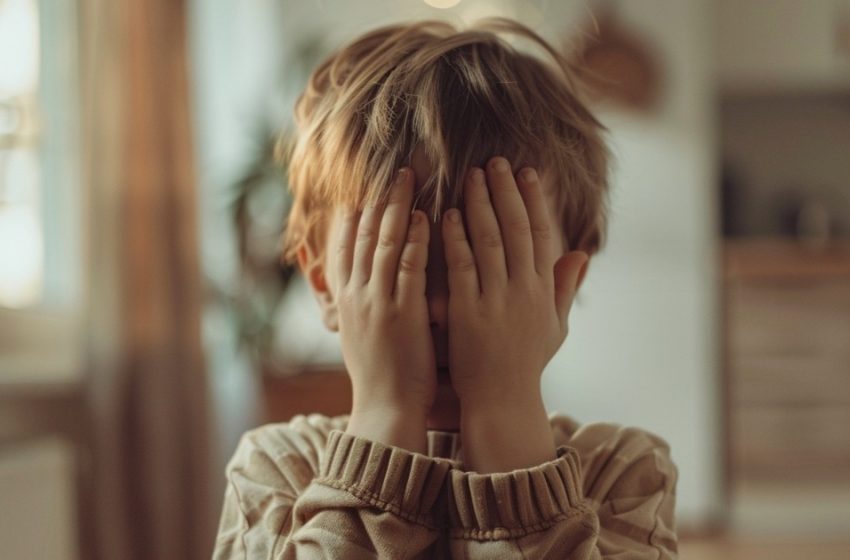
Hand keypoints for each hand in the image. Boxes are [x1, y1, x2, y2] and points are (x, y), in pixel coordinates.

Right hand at [336, 167, 434, 451]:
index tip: (365, 182)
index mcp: (345, 299)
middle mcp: (355, 294)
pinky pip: (407, 268)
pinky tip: (424, 216)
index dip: (354, 210)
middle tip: (393, 166)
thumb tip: (358, 280)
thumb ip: (357, 301)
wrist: (385, 410)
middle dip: (377, 196)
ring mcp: (377, 302)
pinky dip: (414, 240)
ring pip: (382, 243)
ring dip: (396, 206)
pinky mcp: (402, 313)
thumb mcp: (357, 333)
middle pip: (362, 234)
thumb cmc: (379, 374)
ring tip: (408, 176)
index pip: (344, 244)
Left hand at [442, 157, 587, 470]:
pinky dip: (456, 240)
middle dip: (506, 192)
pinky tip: (448, 214)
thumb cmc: (525, 364)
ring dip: (481, 206)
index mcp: (542, 291)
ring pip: (490, 242)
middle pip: (517, 230)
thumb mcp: (554, 326)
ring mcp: (496, 302)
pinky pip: (462, 269)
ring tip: (471, 175)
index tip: (528, 171)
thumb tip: (580, 253)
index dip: (535, 201)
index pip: (542, 235)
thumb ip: (565, 288)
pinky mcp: (467, 314)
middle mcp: (523, 292)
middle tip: (496, 160)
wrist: (501, 403)